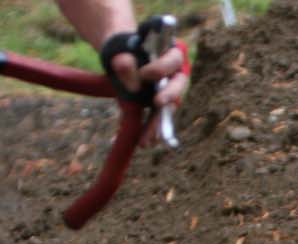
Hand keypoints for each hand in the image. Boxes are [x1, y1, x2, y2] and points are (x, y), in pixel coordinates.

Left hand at [100, 32, 189, 146]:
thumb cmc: (124, 48)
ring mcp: (168, 92)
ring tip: (147, 138)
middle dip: (169, 95)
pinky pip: (157, 118)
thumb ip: (123, 58)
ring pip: (168, 107)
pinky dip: (149, 130)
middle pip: (178, 85)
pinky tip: (143, 141)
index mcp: (170, 54)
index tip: (145, 74)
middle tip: (158, 103)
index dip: (162, 67)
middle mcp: (175, 75)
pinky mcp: (159, 106)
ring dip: (158, 122)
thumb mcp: (120, 50)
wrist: (120, 56)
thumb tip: (127, 70)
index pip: (174, 60)